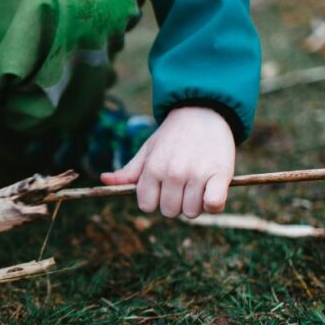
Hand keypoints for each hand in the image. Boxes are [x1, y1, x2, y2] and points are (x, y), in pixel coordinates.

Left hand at [100, 106, 234, 217]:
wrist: (202, 111)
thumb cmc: (172, 135)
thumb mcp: (148, 150)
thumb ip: (129, 171)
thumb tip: (104, 179)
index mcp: (152, 169)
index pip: (146, 206)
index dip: (155, 200)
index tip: (163, 188)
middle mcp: (172, 173)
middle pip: (169, 211)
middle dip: (175, 203)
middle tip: (183, 185)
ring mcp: (196, 175)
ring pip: (191, 212)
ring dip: (195, 203)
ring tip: (198, 184)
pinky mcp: (220, 174)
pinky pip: (213, 205)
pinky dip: (214, 204)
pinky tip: (213, 192)